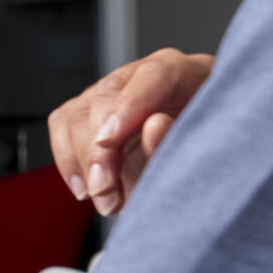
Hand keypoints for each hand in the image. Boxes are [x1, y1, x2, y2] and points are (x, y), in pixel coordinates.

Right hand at [47, 47, 213, 215]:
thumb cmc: (209, 161)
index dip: (129, 105)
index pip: (155, 75)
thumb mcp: (207, 155)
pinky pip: (63, 125)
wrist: (201, 174)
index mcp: (189, 76)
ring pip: (78, 111)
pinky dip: (68, 161)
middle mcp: (147, 78)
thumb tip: (154, 126)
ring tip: (103, 197)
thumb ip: (178, 142)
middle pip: (107, 96)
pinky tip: (86, 188)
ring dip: (82, 160)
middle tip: (104, 190)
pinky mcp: (92, 111)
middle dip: (97, 148)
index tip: (109, 141)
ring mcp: (116, 93)